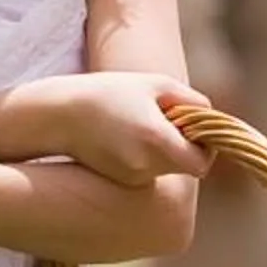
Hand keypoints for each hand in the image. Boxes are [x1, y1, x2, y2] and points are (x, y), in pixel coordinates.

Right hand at [15, 72, 215, 186]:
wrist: (58, 115)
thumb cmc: (107, 93)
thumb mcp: (153, 84)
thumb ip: (189, 100)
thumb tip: (209, 115)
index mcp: (157, 141)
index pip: (201, 164)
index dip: (205, 148)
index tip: (195, 129)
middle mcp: (145, 166)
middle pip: (184, 166)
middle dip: (184, 146)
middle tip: (170, 121)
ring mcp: (130, 178)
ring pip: (164, 169)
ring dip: (163, 150)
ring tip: (141, 124)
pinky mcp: (117, 181)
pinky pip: (145, 171)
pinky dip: (144, 157)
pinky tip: (125, 136)